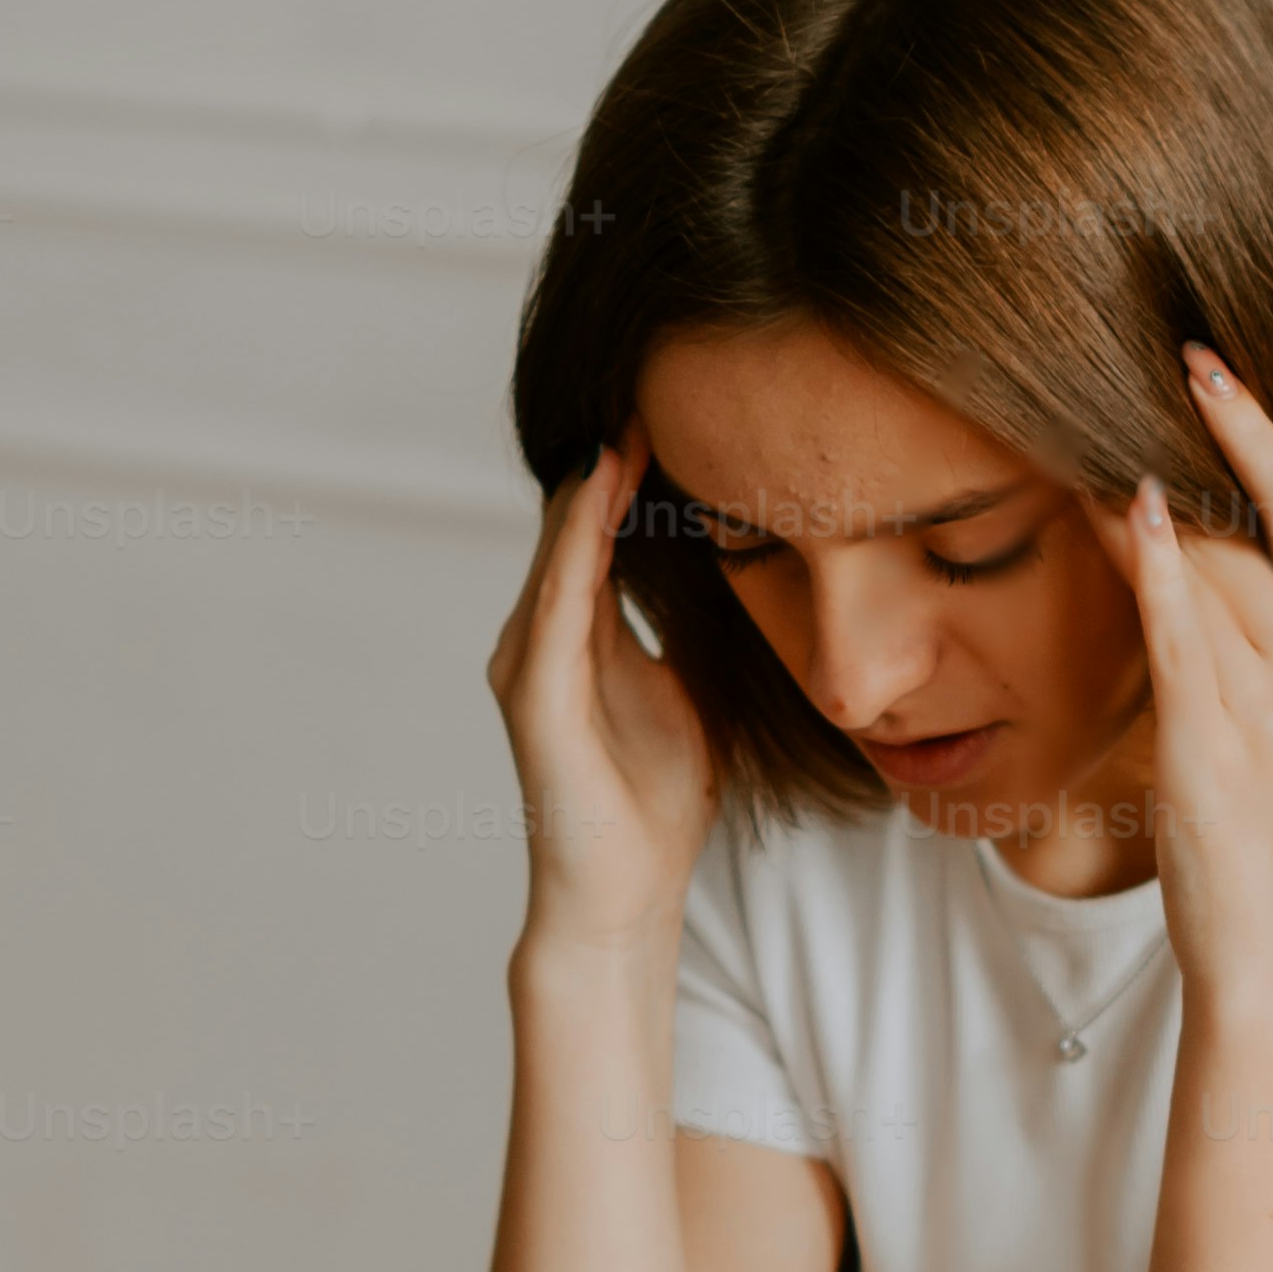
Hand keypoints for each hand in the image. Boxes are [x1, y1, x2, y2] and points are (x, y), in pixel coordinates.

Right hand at [485, 435, 716, 957]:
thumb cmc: (653, 804)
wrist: (622, 897)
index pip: (604, 529)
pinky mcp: (536, 697)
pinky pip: (559, 598)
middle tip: (653, 375)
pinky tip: (604, 488)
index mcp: (578, 635)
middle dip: (613, 456)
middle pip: (577, 522)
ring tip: (633, 411)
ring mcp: (529, 664)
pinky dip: (580, 539)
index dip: (636, 468)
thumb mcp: (688, 692)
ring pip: (564, 547)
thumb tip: (743, 572)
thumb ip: (688, 631)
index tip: (680, 403)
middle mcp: (540, 637)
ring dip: (596, 480)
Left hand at [1117, 346, 1272, 987]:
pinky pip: (1185, 637)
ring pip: (1211, 573)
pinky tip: (1133, 512)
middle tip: (1152, 367)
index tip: (1211, 364)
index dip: (1261, 434)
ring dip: (1149, 507)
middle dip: (1205, 448)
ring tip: (1089, 447)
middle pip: (1254, 533)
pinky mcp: (1216, 749)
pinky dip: (1160, 569)